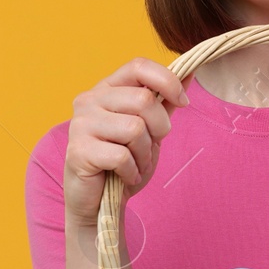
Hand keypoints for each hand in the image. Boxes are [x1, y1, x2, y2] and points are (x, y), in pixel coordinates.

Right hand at [62, 57, 188, 229]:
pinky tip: (124, 176)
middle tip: (152, 146)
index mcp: (106, 89)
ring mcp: (80, 125)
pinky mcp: (78, 151)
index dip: (167, 81)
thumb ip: (165, 101)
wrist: (99, 202)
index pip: (139, 66)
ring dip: (145, 154)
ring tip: (136, 164)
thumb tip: (190, 71)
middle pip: (143, 99)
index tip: (183, 103)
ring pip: (135, 129)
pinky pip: (122, 156)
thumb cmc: (122, 162)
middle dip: (160, 127)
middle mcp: (89, 100)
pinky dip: (132, 171)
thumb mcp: (150, 129)